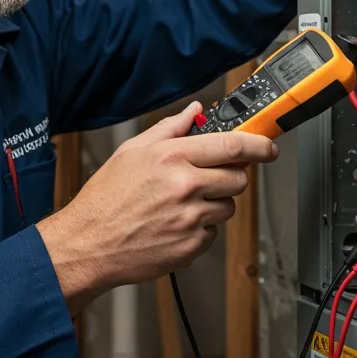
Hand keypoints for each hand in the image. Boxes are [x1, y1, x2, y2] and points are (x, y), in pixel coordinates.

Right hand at [37, 101, 277, 313]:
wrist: (87, 244)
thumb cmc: (104, 199)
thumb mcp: (131, 151)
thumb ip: (170, 128)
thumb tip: (194, 111)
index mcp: (172, 157)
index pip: (232, 146)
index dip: (259, 145)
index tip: (269, 146)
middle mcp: (185, 186)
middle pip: (238, 178)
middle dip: (231, 176)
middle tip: (210, 178)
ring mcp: (190, 219)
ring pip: (227, 207)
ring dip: (213, 204)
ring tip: (180, 204)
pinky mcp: (191, 246)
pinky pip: (212, 233)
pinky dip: (199, 229)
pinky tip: (173, 224)